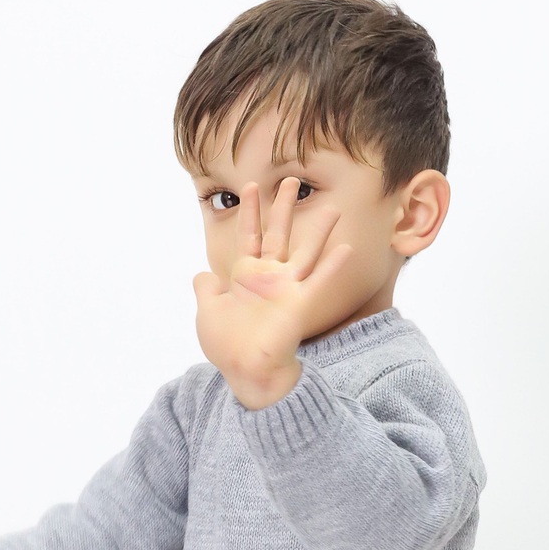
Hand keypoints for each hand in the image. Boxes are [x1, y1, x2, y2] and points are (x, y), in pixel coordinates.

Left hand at [192, 176, 353, 407]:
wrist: (246, 369)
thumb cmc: (227, 346)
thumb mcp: (207, 312)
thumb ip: (206, 290)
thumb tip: (201, 275)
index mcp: (246, 276)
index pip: (249, 235)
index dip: (250, 211)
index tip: (250, 186)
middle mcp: (270, 277)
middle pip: (279, 233)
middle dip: (284, 206)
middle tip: (292, 180)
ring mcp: (287, 289)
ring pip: (306, 251)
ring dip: (320, 231)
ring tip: (334, 209)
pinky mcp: (299, 303)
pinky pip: (319, 281)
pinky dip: (333, 266)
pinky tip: (347, 249)